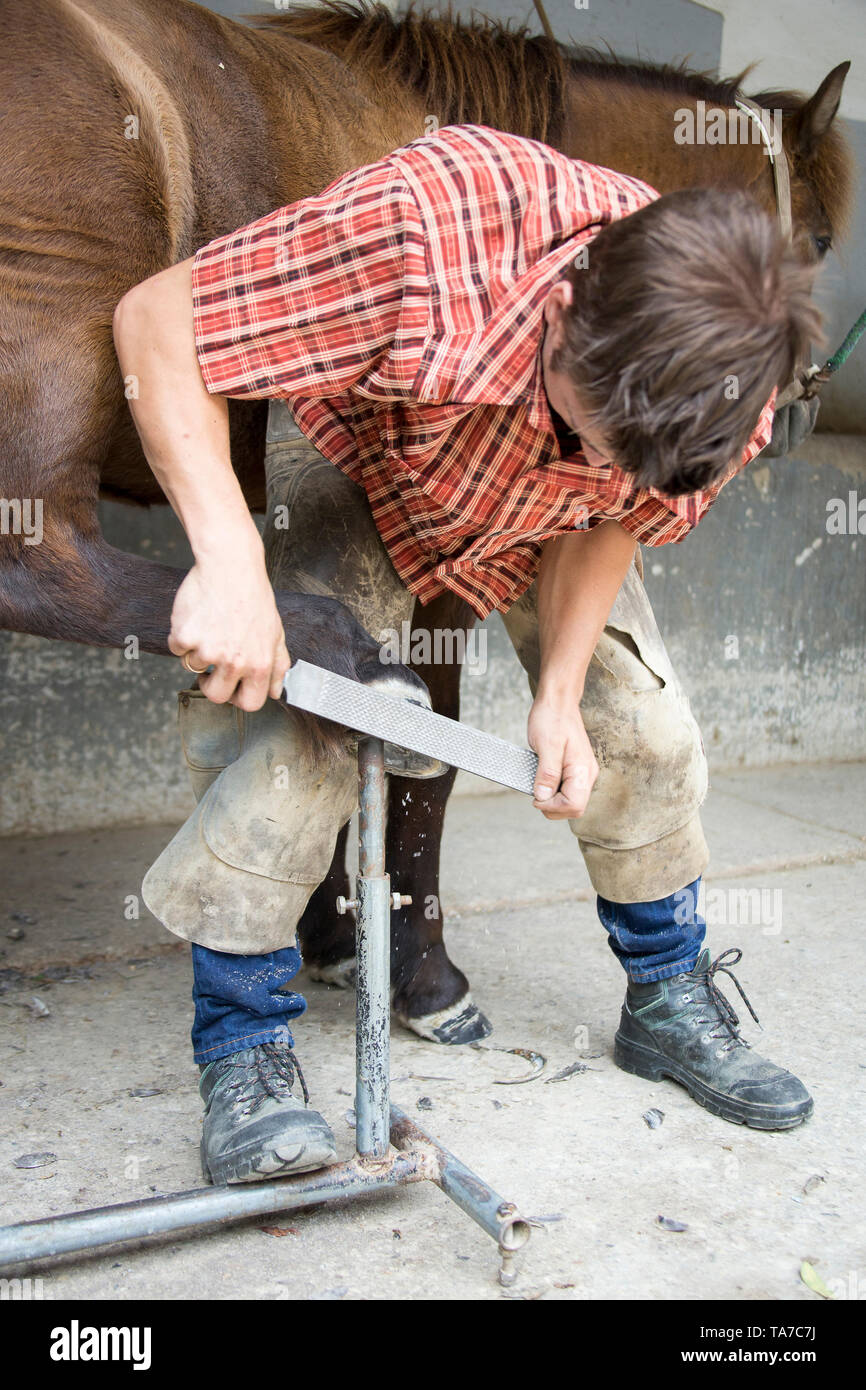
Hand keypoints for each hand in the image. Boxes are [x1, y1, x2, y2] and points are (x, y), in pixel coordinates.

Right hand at [168, 550, 289, 710]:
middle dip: (211, 685)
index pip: (250, 704)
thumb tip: (277, 691)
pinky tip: (197, 618)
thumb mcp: (275, 631)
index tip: (232, 688)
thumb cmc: (253, 596)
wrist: (230, 566)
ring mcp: (208, 651)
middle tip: (212, 669)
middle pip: (216, 696)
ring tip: (210, 626)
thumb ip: (278, 664)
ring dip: (197, 651)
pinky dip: (182, 636)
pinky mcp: (185, 637)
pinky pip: (177, 649)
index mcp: (259, 664)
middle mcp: (234, 661)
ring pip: (193, 668)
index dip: (238, 698)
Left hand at [528, 697, 598, 818]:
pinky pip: (567, 790)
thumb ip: (547, 774)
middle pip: (575, 808)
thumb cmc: (552, 719)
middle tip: (536, 795)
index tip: (536, 797)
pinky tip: (543, 781)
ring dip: (553, 801)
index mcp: (583, 770)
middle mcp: (587, 774)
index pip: (574, 805)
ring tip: (538, 787)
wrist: (558, 702)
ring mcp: (582, 772)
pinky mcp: (575, 769)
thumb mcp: (546, 746)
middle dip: (553, 808)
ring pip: (571, 801)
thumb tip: (543, 796)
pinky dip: (554, 792)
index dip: (552, 807)